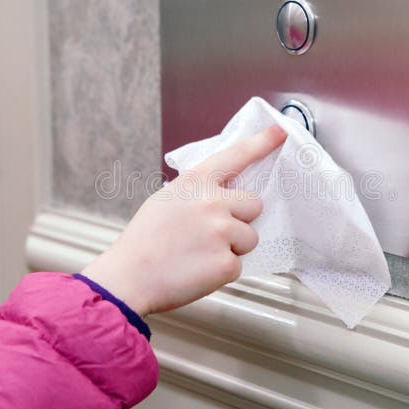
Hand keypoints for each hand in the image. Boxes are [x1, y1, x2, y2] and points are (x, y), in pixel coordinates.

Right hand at [80, 124, 286, 316]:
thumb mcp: (167, 199)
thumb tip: (224, 194)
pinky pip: (239, 264)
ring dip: (233, 247)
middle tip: (210, 233)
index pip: (236, 155)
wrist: (128, 277)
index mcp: (196, 182)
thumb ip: (198, 192)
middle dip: (240, 219)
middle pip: (254, 205)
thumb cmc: (144, 242)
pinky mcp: (226, 262)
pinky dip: (222, 271)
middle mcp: (212, 202)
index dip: (262, 143)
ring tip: (200, 253)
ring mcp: (222, 232)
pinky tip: (198, 269)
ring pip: (250, 237)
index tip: (280, 131)